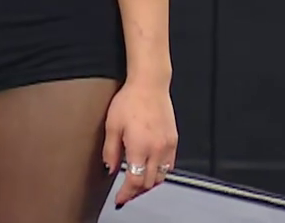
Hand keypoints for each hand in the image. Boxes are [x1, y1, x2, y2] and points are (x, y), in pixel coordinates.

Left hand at [103, 80, 176, 207]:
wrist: (149, 86)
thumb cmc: (129, 101)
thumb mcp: (112, 125)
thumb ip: (110, 151)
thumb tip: (110, 169)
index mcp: (140, 147)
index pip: (134, 181)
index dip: (126, 194)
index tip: (120, 199)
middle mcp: (157, 150)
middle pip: (149, 183)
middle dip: (136, 192)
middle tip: (125, 193)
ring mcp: (168, 147)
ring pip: (161, 177)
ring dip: (148, 184)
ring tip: (136, 184)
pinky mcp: (174, 142)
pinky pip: (169, 166)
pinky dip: (159, 173)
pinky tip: (149, 170)